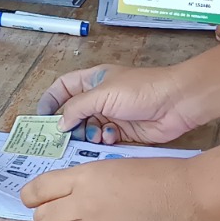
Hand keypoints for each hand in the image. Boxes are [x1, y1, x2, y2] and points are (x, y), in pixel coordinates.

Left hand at [21, 156, 218, 220]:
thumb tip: (68, 197)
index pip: (36, 190)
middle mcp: (85, 203)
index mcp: (85, 176)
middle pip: (41, 220)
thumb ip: (87, 183)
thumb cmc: (161, 176)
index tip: (37, 203)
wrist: (193, 196)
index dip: (32, 199)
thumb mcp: (115, 167)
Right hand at [34, 65, 207, 145]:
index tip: (42, 117)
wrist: (177, 103)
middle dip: (69, 124)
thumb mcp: (103, 94)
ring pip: (88, 128)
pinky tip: (110, 138)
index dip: (51, 99)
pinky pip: (105, 139)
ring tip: (94, 135)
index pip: (64, 87)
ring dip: (88, 134)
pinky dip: (103, 140)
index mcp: (94, 80)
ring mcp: (113, 114)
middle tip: (64, 137)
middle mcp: (101, 97)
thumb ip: (77, 107)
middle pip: (74, 112)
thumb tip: (60, 122)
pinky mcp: (124, 131)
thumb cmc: (141, 89)